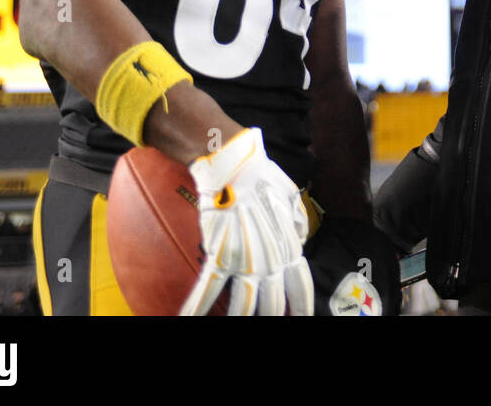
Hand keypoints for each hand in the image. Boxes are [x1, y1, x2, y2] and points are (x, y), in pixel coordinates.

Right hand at [180, 127, 313, 315]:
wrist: (234, 163)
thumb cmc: (262, 175)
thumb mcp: (291, 198)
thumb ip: (297, 223)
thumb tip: (300, 238)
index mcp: (289, 246)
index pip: (300, 285)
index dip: (301, 305)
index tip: (301, 317)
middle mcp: (271, 258)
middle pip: (272, 303)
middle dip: (270, 317)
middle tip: (268, 324)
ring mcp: (245, 259)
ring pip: (244, 304)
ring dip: (237, 318)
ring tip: (227, 327)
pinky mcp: (219, 254)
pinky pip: (207, 289)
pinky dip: (196, 308)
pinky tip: (188, 319)